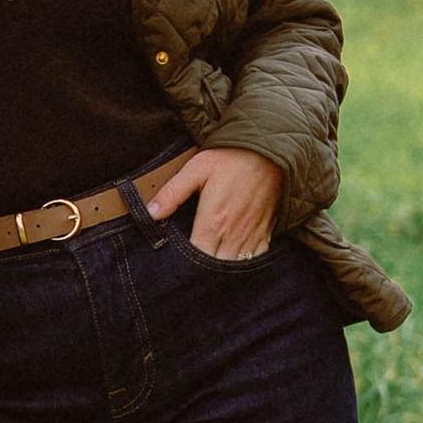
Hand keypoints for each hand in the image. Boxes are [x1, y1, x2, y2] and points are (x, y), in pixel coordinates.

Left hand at [143, 144, 282, 261]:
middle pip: (216, 269)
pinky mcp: (267, 232)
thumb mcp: (197, 169)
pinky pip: (256, 260)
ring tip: (209, 268)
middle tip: (190, 270)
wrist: (272, 150)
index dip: (185, 266)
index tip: (175, 265)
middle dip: (203, 272)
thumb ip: (172, 193)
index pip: (196, 258)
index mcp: (213, 222)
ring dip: (222, 271)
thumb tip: (150, 213)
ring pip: (235, 268)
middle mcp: (233, 235)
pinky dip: (244, 264)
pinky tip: (232, 260)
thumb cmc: (231, 158)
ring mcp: (252, 236)